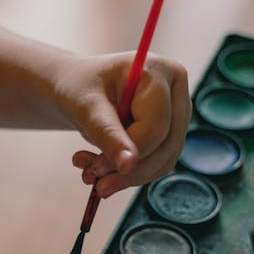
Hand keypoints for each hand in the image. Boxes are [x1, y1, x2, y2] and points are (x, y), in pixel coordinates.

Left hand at [58, 51, 189, 197]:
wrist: (76, 88)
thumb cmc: (78, 88)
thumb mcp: (86, 107)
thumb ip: (107, 133)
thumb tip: (128, 165)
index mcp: (159, 71)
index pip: (156, 125)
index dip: (131, 153)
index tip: (97, 170)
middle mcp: (176, 89)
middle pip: (166, 145)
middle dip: (129, 170)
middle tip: (94, 182)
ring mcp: (177, 112)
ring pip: (164, 160)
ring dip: (127, 176)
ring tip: (90, 173)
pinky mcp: (170, 132)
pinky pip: (158, 164)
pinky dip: (130, 173)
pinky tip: (100, 169)